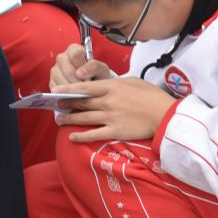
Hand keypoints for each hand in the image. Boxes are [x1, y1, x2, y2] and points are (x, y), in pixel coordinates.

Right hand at [50, 43, 112, 88]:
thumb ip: (94, 67)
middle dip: (78, 81)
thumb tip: (79, 73)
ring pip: (61, 81)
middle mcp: (62, 58)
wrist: (93, 84)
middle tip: (86, 87)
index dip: (82, 66)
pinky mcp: (52, 82)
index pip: (75, 54)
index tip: (88, 76)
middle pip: (67, 70)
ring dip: (72, 89)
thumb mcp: (101, 69)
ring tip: (81, 92)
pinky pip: (57, 89)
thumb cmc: (96, 74)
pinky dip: (66, 94)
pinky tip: (73, 95)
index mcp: (74, 49)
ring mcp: (55, 70)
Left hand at [52, 77, 177, 142]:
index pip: (85, 87)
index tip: (56, 90)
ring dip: (69, 119)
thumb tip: (104, 84)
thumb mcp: (133, 81)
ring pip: (84, 117)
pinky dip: (81, 135)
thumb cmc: (151, 96)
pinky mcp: (115, 131)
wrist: (164, 114)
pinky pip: (94, 133)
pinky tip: (72, 136)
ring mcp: (111, 117)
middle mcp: (108, 102)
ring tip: (58, 120)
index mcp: (112, 87)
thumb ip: (115, 83)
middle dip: (66, 103)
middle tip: (54, 104)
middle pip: (82, 102)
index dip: (69, 89)